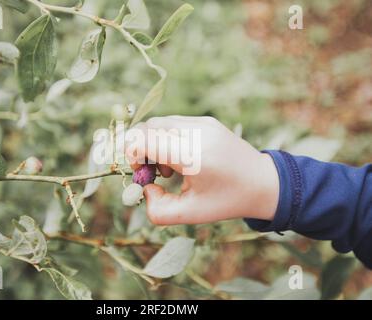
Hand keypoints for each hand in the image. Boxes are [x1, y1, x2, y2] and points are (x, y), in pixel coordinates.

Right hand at [125, 116, 278, 224]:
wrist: (263, 183)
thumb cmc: (227, 201)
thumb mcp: (191, 214)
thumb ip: (158, 209)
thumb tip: (145, 188)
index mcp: (193, 156)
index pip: (145, 139)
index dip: (131, 154)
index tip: (139, 173)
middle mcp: (197, 132)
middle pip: (148, 127)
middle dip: (139, 148)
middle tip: (150, 172)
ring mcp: (203, 123)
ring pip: (160, 122)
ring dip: (152, 143)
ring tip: (169, 168)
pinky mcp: (207, 121)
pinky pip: (174, 123)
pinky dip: (166, 138)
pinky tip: (180, 159)